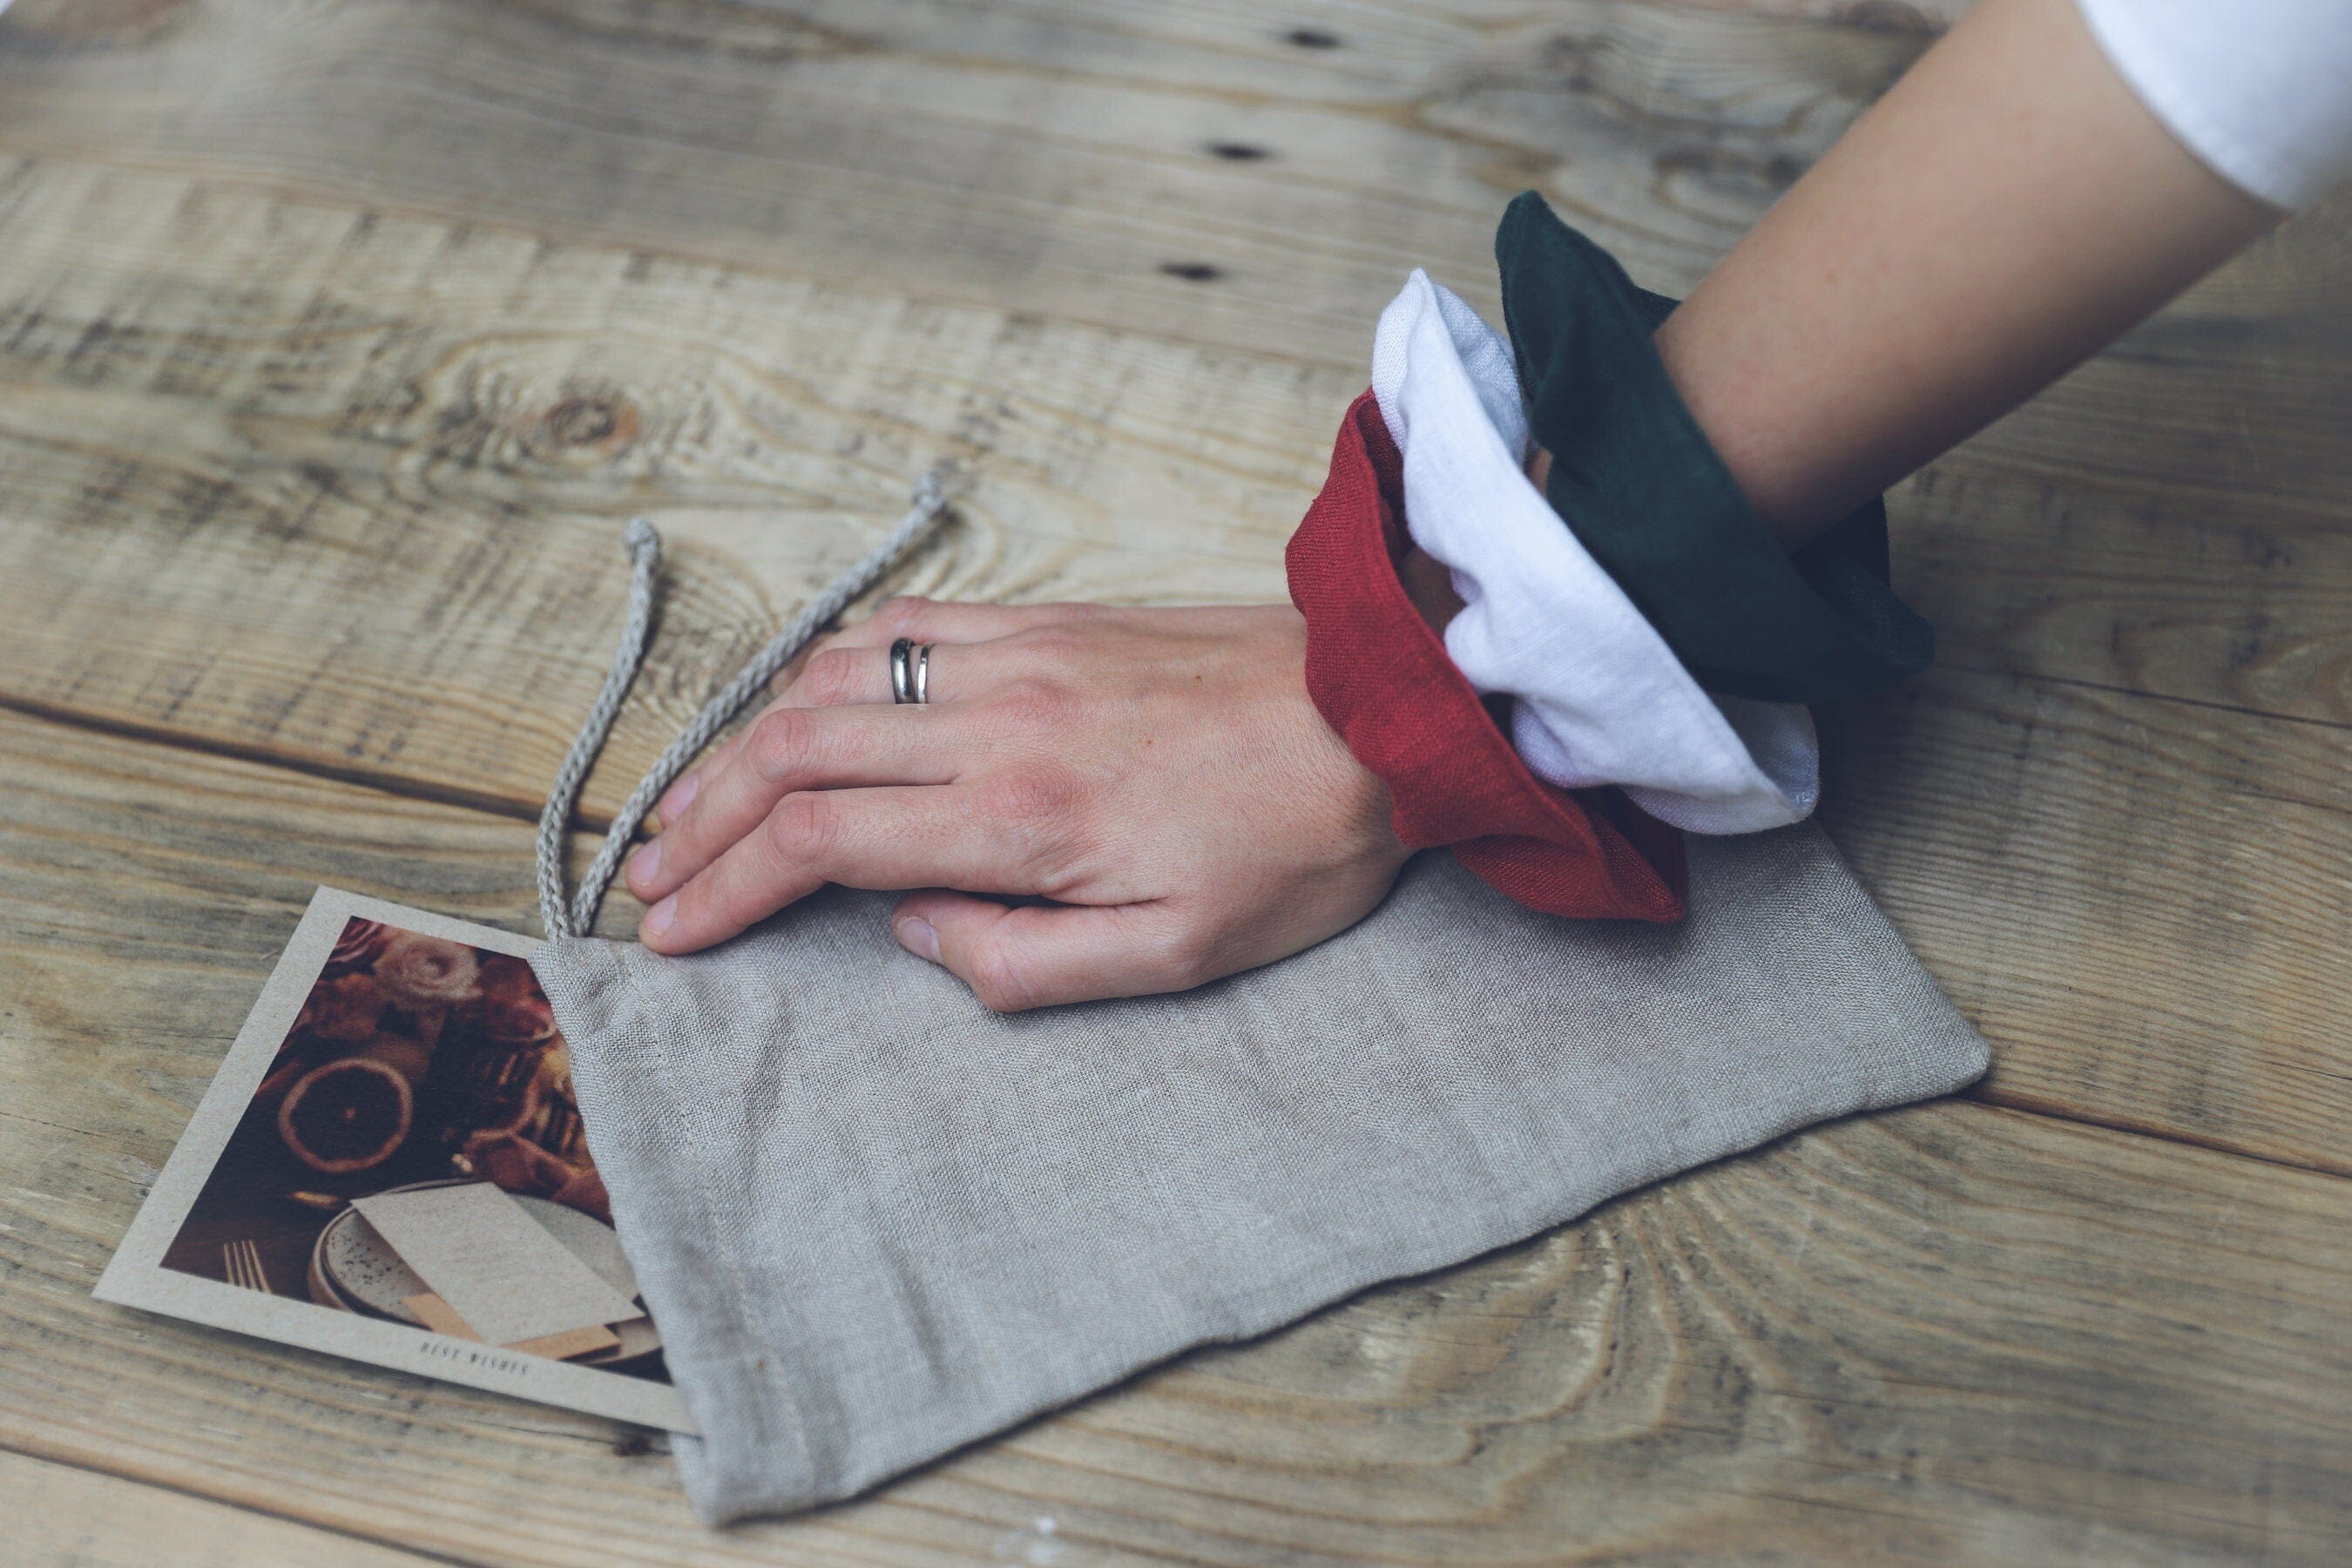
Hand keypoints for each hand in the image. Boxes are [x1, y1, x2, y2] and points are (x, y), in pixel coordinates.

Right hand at [623, 598, 1408, 1009]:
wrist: (1383, 711)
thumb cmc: (1294, 847)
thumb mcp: (1178, 956)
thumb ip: (1024, 962)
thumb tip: (911, 932)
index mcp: (1022, 818)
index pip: (821, 844)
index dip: (727, 888)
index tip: (673, 931)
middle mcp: (998, 723)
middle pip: (795, 757)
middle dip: (702, 821)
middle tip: (649, 876)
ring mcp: (1019, 657)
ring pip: (830, 685)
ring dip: (742, 743)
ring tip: (693, 802)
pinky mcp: (1049, 621)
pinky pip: (904, 629)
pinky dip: (825, 668)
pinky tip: (799, 703)